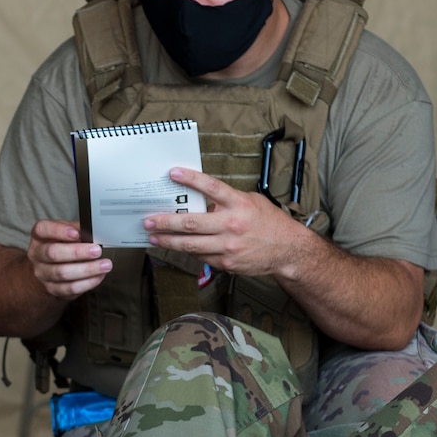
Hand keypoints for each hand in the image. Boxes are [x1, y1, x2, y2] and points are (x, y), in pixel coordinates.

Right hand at [25, 219, 111, 298]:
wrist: (47, 270)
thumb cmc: (60, 246)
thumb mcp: (65, 233)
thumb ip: (77, 229)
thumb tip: (95, 232)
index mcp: (39, 236)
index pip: (42, 229)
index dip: (59, 231)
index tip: (76, 233)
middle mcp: (37, 255)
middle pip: (53, 253)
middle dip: (77, 252)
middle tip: (96, 250)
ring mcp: (42, 273)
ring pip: (63, 273)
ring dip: (87, 269)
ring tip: (104, 265)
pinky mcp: (52, 289)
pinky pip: (70, 288)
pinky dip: (88, 282)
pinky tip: (98, 276)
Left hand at [142, 169, 307, 278]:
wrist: (287, 250)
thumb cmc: (268, 223)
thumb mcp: (250, 202)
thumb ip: (226, 200)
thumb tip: (198, 199)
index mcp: (239, 204)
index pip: (211, 188)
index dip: (191, 179)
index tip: (173, 173)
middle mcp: (232, 225)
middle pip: (192, 223)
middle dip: (165, 222)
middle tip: (148, 219)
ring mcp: (228, 247)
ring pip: (191, 245)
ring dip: (168, 240)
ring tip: (153, 236)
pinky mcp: (226, 263)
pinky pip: (201, 257)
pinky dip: (188, 251)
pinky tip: (177, 246)